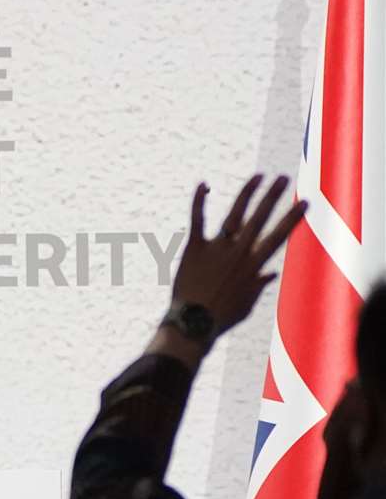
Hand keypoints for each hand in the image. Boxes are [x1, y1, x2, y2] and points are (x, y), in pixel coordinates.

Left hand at [171, 174, 307, 335]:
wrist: (193, 321)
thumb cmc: (222, 316)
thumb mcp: (247, 302)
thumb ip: (258, 284)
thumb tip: (270, 274)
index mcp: (254, 265)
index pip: (278, 236)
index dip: (292, 218)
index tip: (305, 202)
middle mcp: (238, 252)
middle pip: (260, 219)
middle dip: (273, 197)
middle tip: (284, 178)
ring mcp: (217, 248)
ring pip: (235, 214)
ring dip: (247, 193)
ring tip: (258, 177)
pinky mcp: (194, 247)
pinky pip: (197, 218)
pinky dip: (199, 201)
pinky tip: (203, 184)